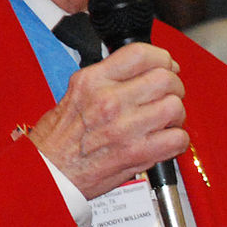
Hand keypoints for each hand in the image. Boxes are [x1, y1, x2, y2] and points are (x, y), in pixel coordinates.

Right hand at [26, 45, 188, 197]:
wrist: (47, 173)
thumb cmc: (58, 139)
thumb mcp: (75, 93)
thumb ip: (108, 79)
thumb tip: (142, 70)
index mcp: (93, 81)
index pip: (141, 54)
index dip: (162, 58)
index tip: (167, 67)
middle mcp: (109, 100)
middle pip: (165, 78)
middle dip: (174, 87)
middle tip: (168, 96)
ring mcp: (124, 127)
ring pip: (174, 106)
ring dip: (177, 115)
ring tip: (166, 121)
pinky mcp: (135, 154)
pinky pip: (176, 139)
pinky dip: (178, 140)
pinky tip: (165, 141)